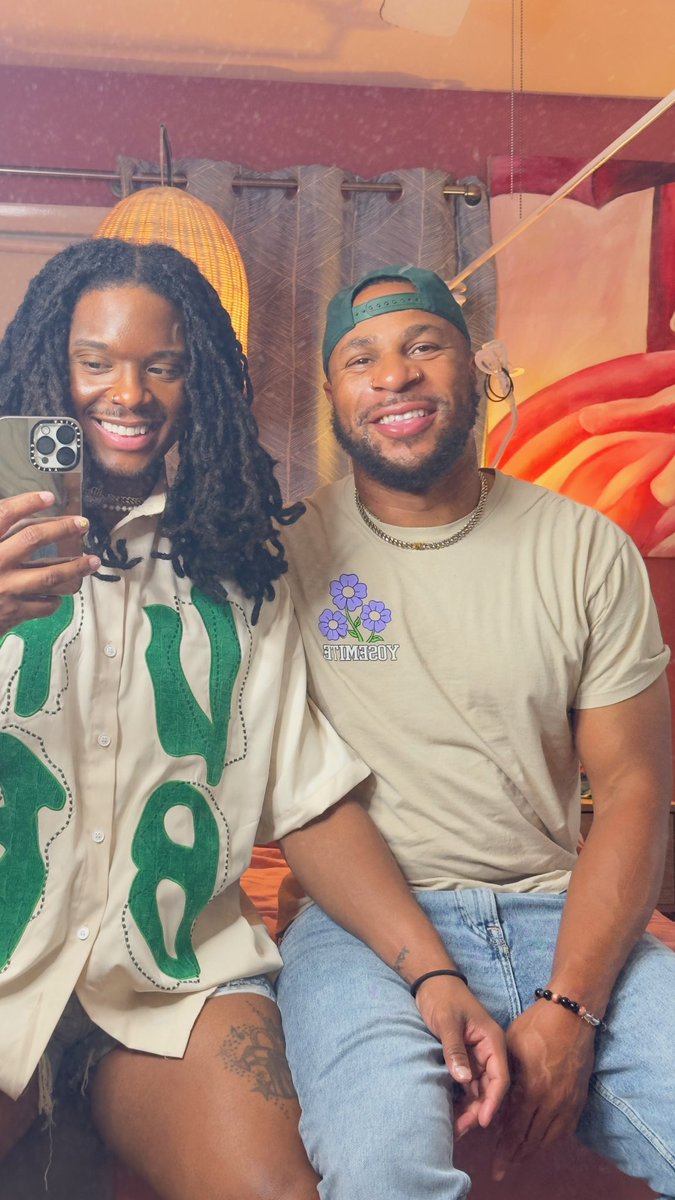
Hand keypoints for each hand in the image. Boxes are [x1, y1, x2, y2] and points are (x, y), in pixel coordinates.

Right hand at [0, 492, 99, 634]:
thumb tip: (15, 520)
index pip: (4, 514)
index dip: (27, 503)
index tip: (48, 497)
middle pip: (33, 538)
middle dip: (62, 528)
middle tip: (81, 524)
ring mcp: (6, 588)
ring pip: (50, 574)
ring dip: (76, 567)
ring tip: (93, 561)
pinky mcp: (14, 612)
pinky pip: (45, 603)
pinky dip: (56, 598)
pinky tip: (60, 594)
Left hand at [414, 975, 509, 1136]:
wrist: (432, 982)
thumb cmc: (443, 997)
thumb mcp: (448, 1022)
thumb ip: (455, 1050)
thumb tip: (463, 1080)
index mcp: (493, 1041)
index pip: (500, 1077)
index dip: (493, 1101)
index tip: (483, 1121)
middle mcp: (489, 1051)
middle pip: (490, 1088)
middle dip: (478, 1110)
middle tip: (461, 1130)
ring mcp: (478, 1056)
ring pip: (478, 1089)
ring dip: (469, 1108)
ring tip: (455, 1128)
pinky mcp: (466, 1059)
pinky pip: (467, 1084)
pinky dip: (462, 1099)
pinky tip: (452, 1113)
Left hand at [493, 1001, 595, 1179]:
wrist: (571, 1015)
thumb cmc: (534, 1026)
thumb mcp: (508, 1048)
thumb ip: (502, 1078)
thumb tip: (491, 1101)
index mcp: (530, 1089)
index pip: (514, 1129)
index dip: (504, 1150)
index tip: (495, 1166)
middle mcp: (551, 1101)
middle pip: (532, 1139)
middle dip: (516, 1156)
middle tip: (503, 1169)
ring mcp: (568, 1101)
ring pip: (550, 1138)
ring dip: (533, 1151)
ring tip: (520, 1159)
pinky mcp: (579, 1097)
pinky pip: (566, 1129)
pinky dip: (552, 1140)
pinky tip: (543, 1143)